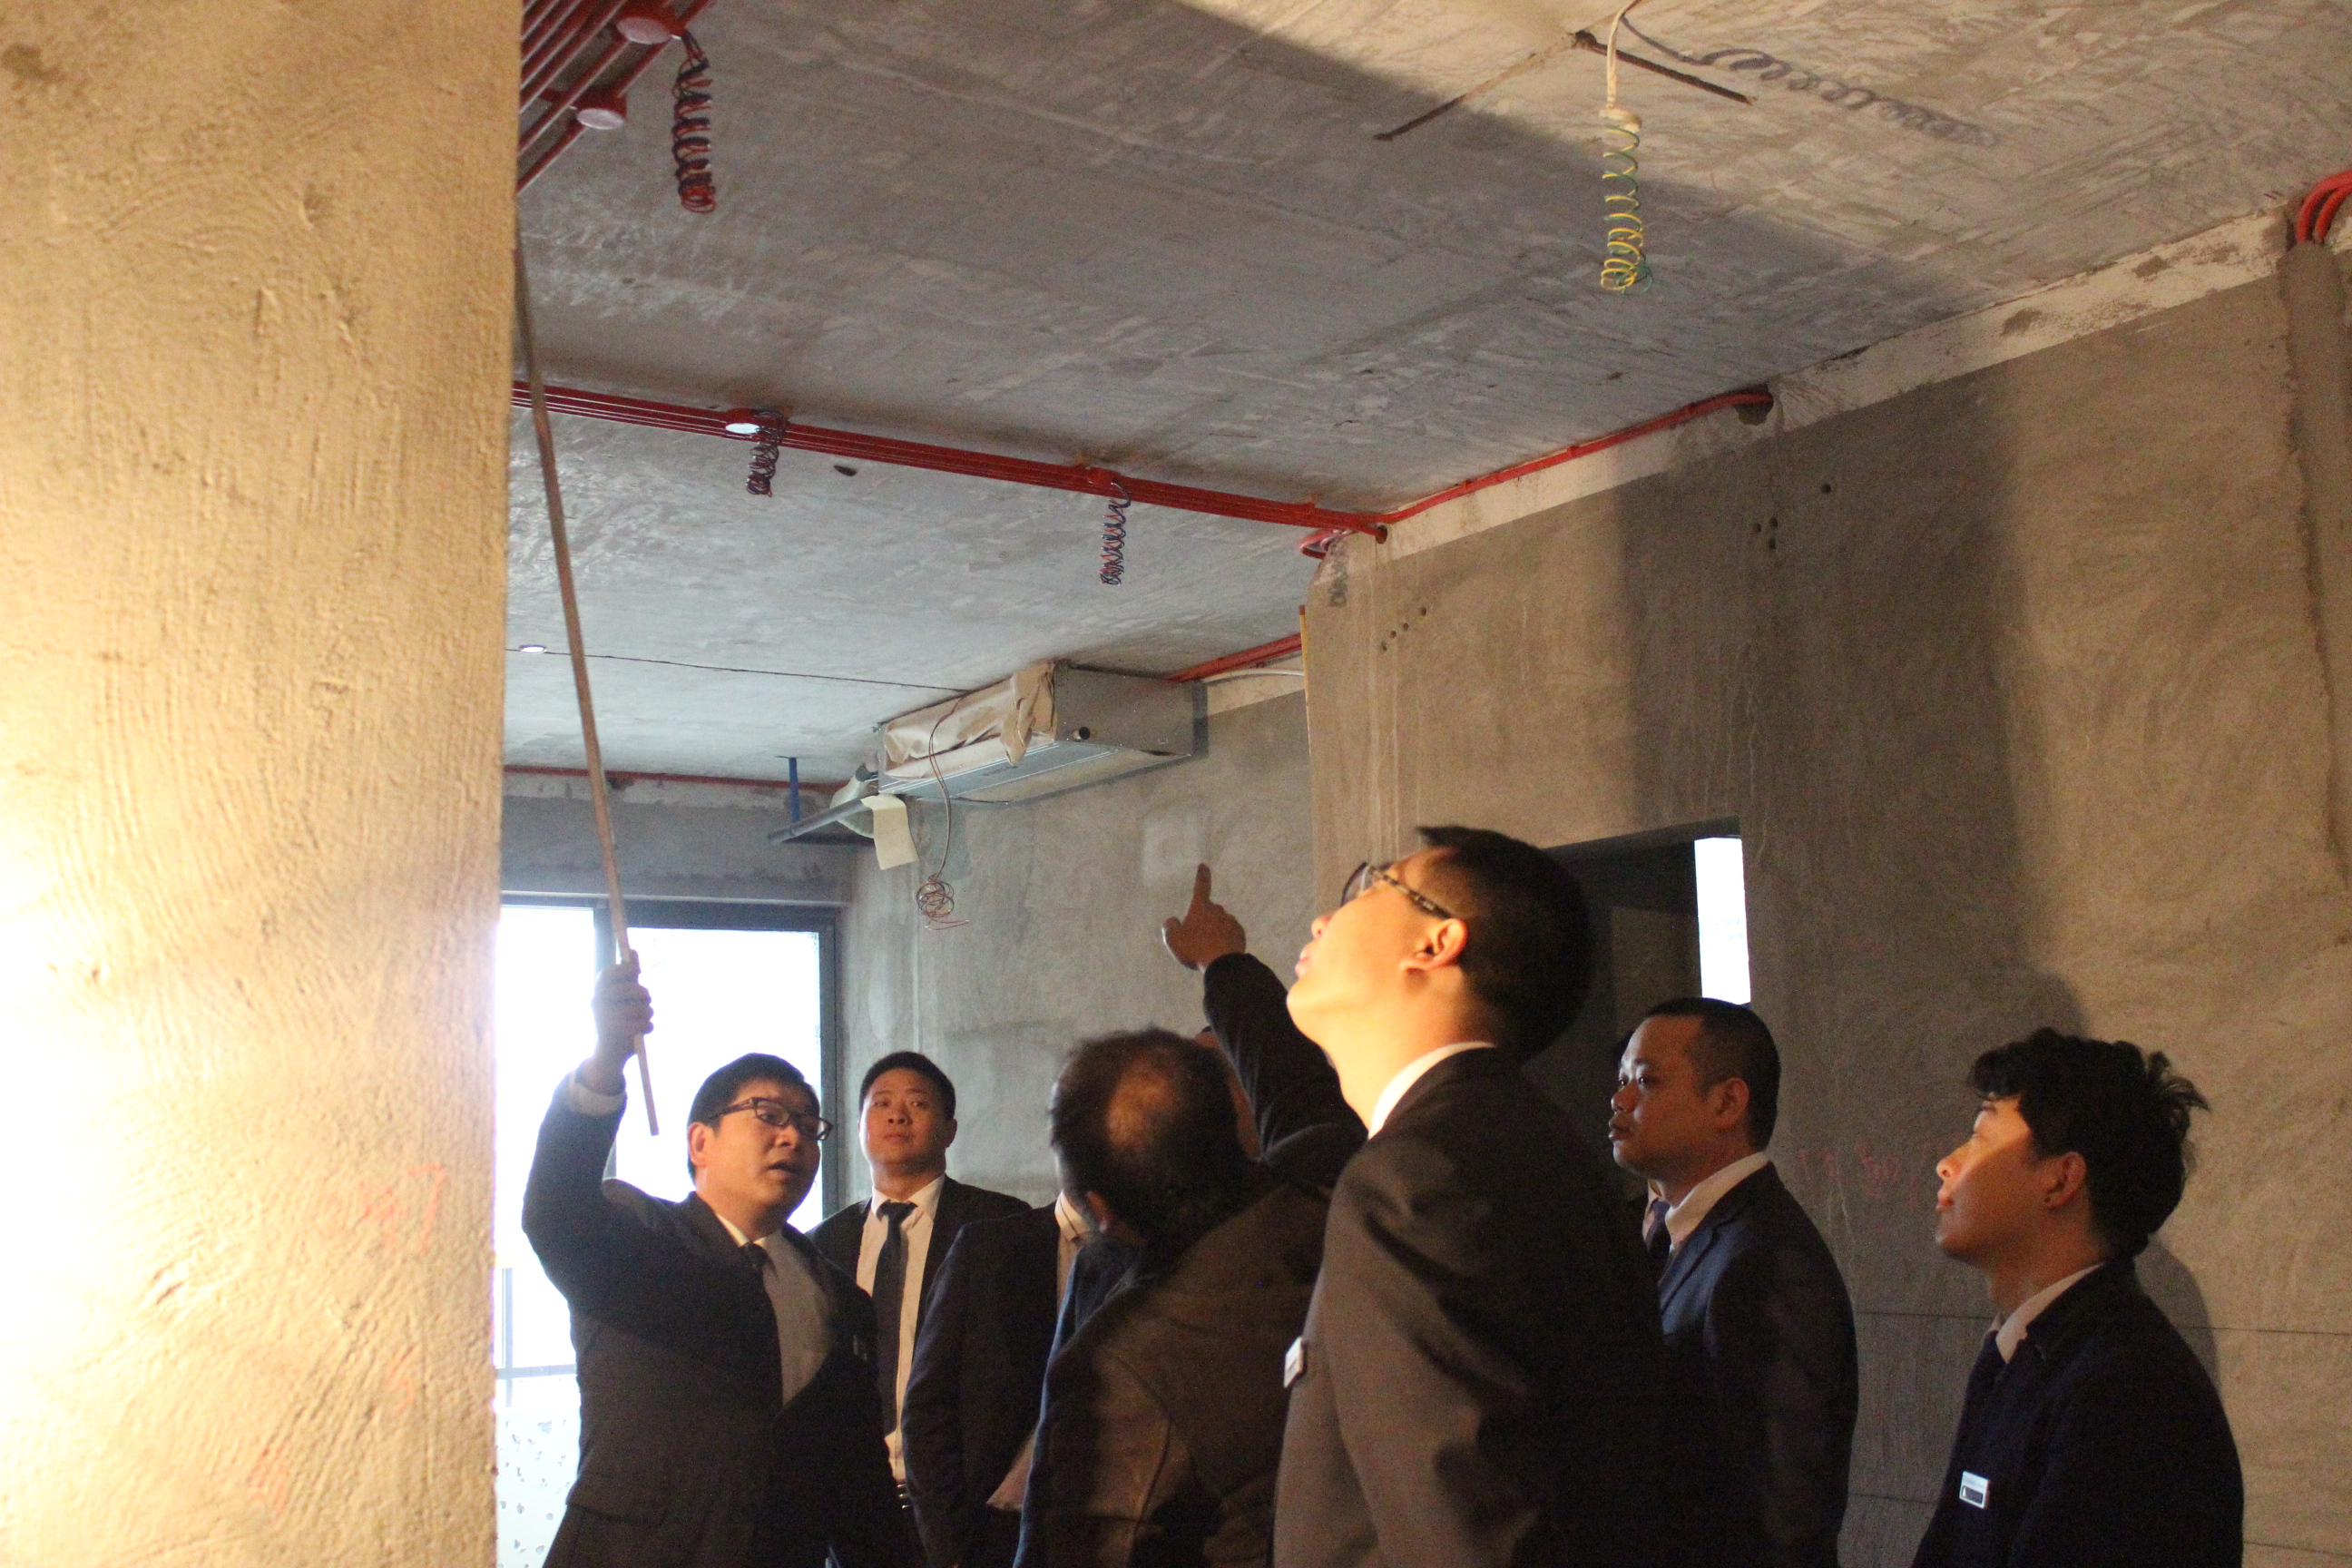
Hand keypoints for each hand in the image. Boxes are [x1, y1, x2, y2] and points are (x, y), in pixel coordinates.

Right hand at [582, 956, 651, 1092]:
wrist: (607, 1054)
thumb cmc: (617, 1020)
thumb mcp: (620, 997)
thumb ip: (627, 976)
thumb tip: (633, 952)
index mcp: (597, 992)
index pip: (609, 973)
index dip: (625, 969)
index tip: (637, 972)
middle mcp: (597, 1003)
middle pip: (633, 990)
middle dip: (646, 996)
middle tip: (647, 1001)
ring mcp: (605, 1019)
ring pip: (643, 1008)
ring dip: (649, 1014)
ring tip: (645, 1018)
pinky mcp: (615, 1034)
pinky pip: (644, 1024)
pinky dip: (648, 1027)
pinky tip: (644, 1031)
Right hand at [1161, 864, 1245, 970]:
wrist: (1223, 964)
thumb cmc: (1195, 949)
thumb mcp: (1173, 939)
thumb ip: (1169, 926)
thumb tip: (1173, 920)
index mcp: (1201, 908)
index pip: (1201, 887)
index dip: (1201, 876)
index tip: (1204, 865)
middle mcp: (1218, 911)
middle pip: (1209, 911)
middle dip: (1204, 920)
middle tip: (1197, 938)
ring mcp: (1231, 922)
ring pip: (1220, 923)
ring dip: (1214, 931)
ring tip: (1208, 949)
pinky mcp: (1240, 934)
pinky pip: (1230, 934)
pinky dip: (1225, 939)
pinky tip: (1219, 951)